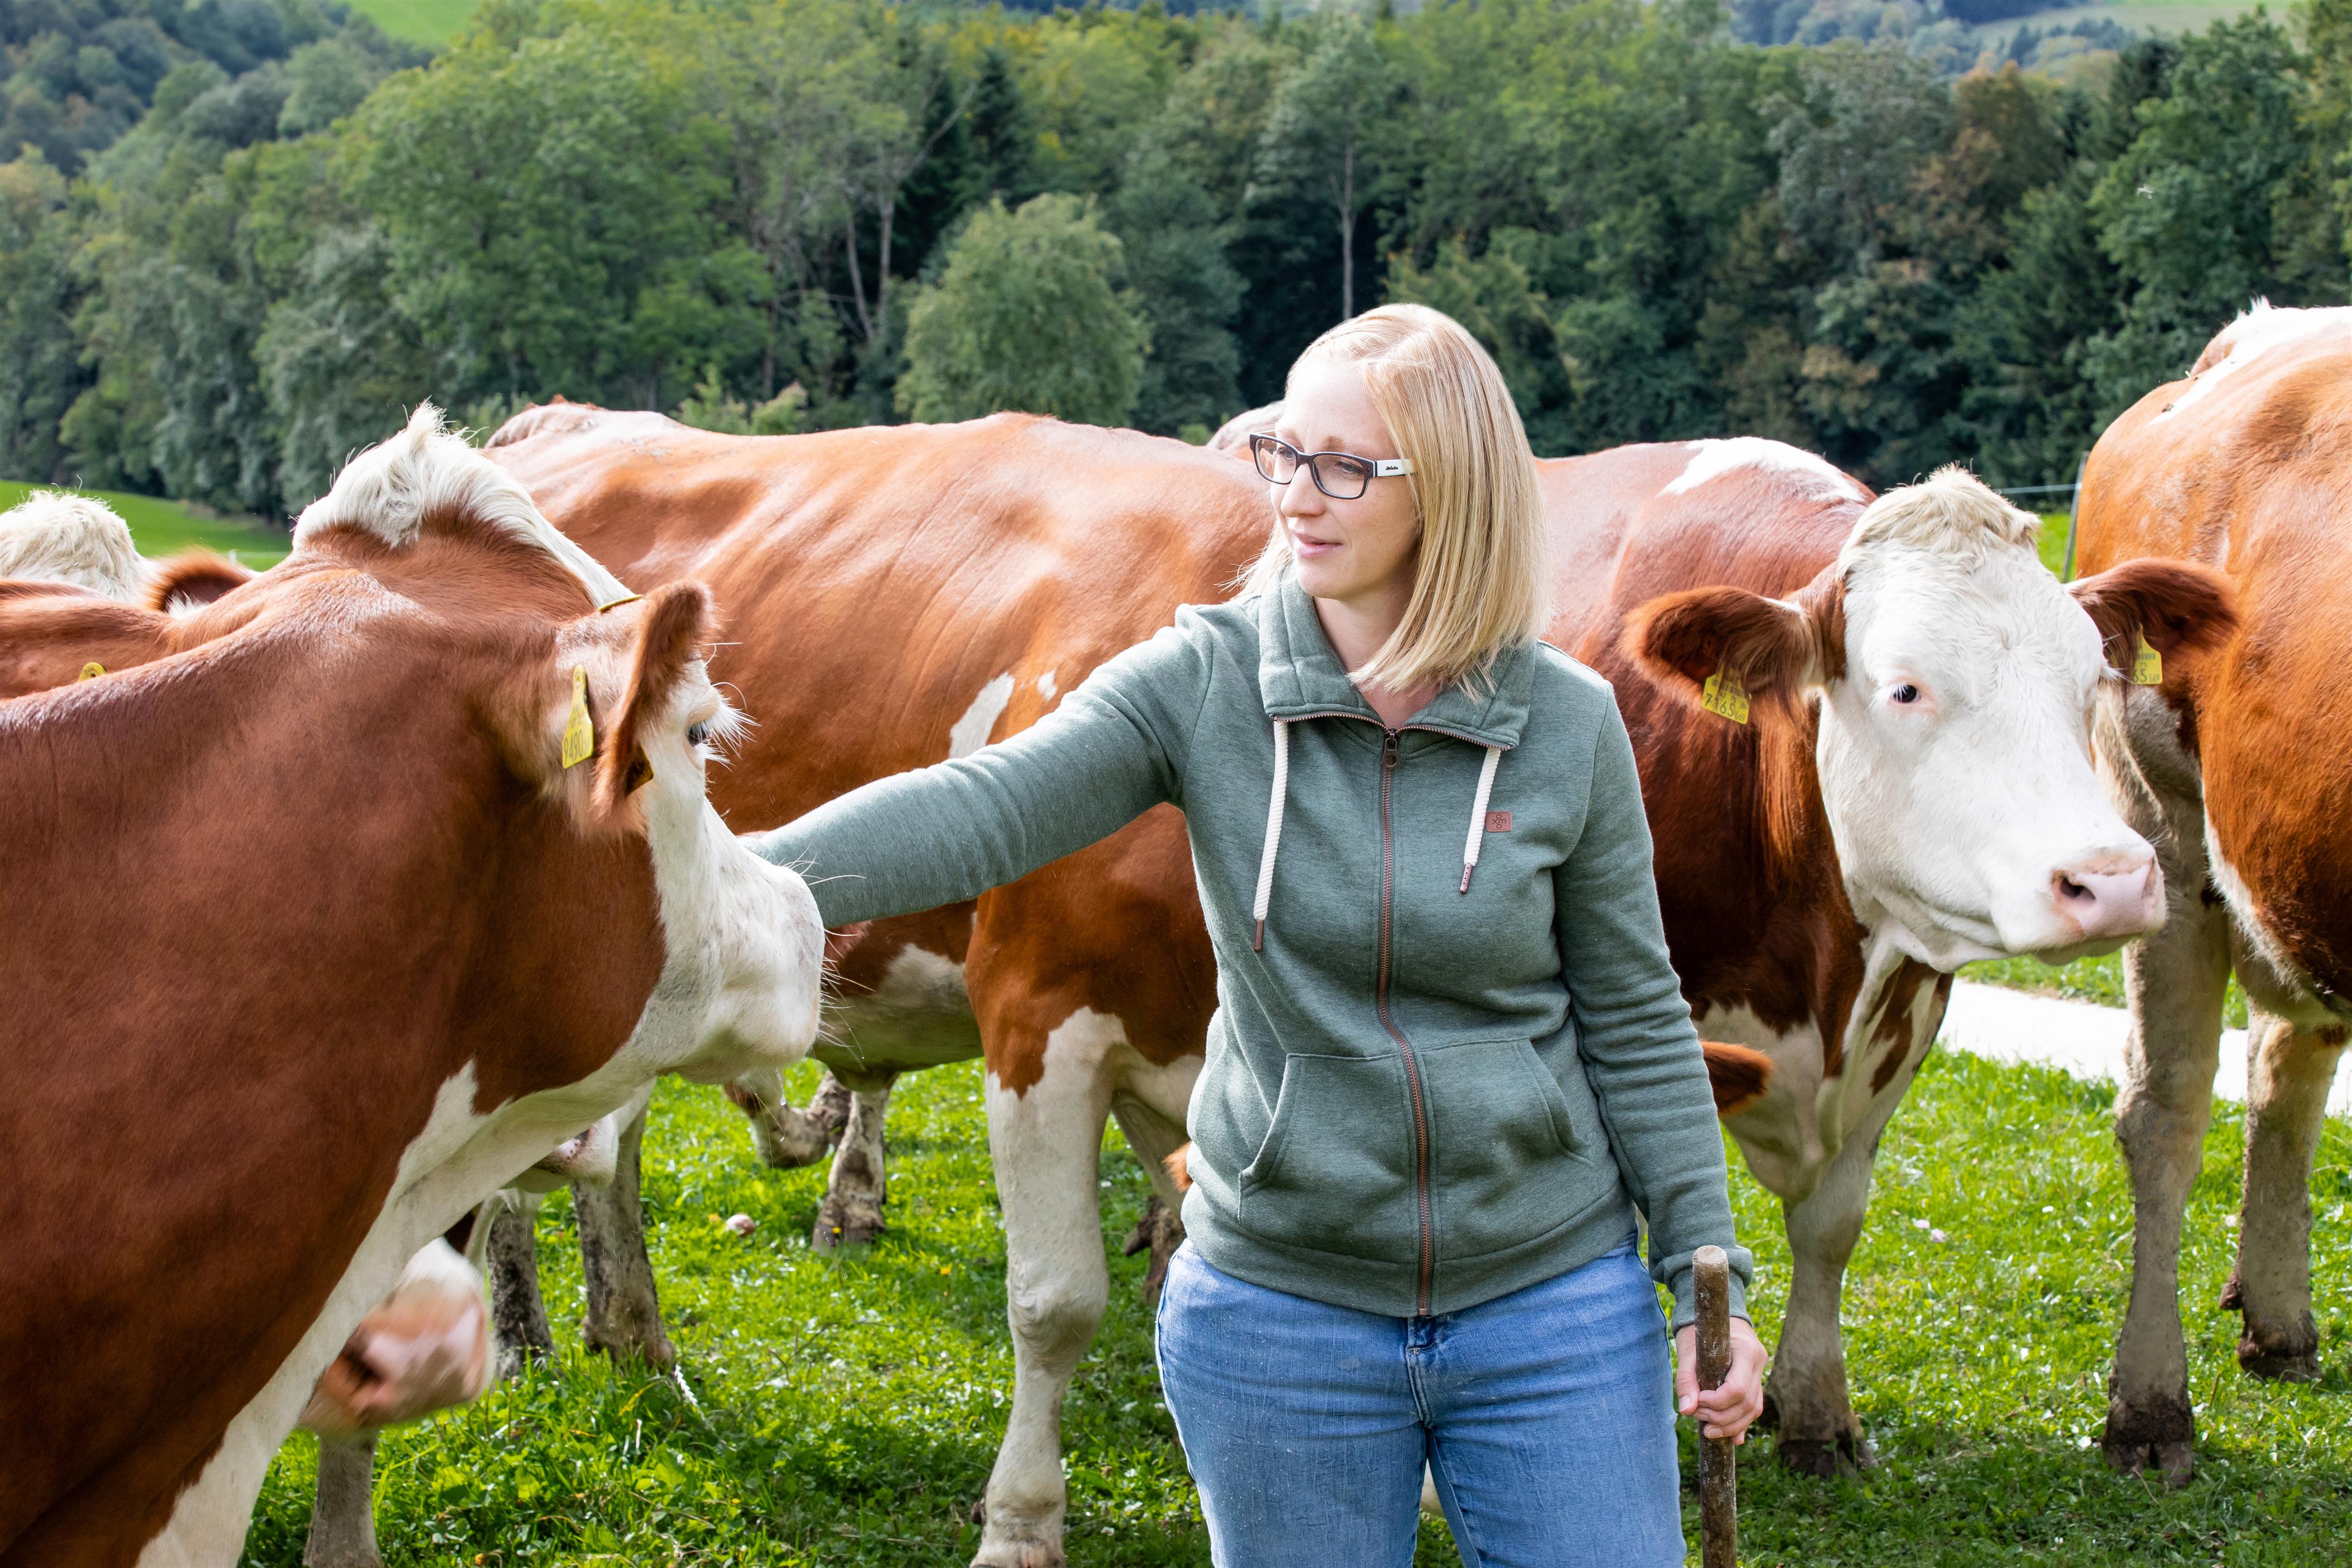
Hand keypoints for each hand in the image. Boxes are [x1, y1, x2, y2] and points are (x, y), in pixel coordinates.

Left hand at [1674, 1317, 1768, 1442]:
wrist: (1715, 1315)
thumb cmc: (1700, 1330)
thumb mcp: (1688, 1350)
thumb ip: (1686, 1380)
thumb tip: (1687, 1410)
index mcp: (1746, 1350)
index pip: (1737, 1388)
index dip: (1716, 1402)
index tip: (1697, 1401)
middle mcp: (1759, 1362)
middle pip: (1747, 1403)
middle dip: (1721, 1417)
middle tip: (1697, 1416)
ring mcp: (1760, 1372)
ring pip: (1753, 1409)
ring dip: (1731, 1425)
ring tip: (1707, 1430)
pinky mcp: (1755, 1381)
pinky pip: (1753, 1406)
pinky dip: (1740, 1422)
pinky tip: (1729, 1437)